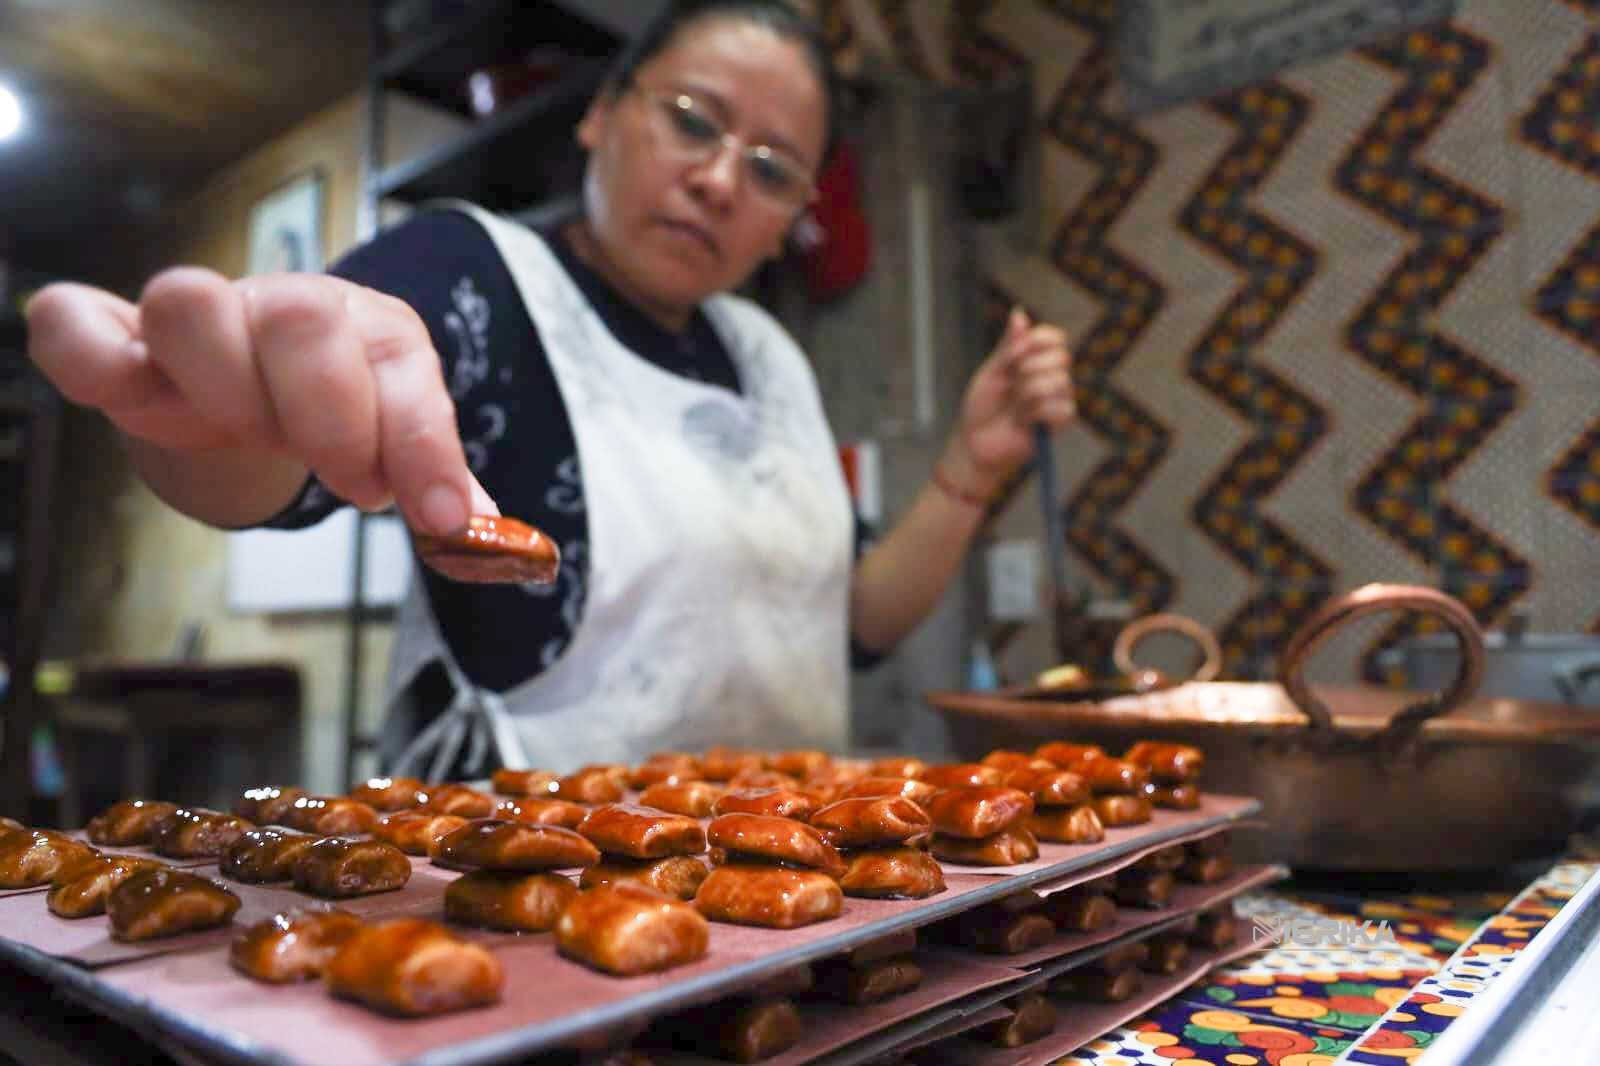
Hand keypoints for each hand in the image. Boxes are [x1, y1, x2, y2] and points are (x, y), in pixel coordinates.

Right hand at [25, 268, 494, 533]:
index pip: (402, 365)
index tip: (439, 516)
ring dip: (224, 386)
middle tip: (349, 481)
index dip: (421, 442)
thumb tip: (475, 532)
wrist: (249, 385)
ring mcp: (200, 316)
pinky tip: (130, 400)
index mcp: (371, 331)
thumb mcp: (391, 443)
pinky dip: (94, 358)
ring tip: (246, 438)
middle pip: (303, 320)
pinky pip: (77, 322)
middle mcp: (287, 307)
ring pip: (191, 304)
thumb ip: (429, 479)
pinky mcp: (114, 336)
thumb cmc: (333, 411)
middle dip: (332, 413)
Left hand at [942, 307, 1074, 496]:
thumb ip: (1008, 346)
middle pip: (1061, 357)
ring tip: (1014, 408)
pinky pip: (1060, 408)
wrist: (975, 443)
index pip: (1055, 337)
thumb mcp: (992, 372)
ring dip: (1027, 395)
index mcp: (1035, 360)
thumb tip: (1018, 312)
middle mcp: (1052, 376)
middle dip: (1028, 370)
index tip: (1011, 356)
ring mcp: (1058, 398)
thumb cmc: (981, 407)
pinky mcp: (1060, 422)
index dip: (1036, 342)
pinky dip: (1034, 414)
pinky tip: (1023, 423)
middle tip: (1011, 386)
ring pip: (1058, 382)